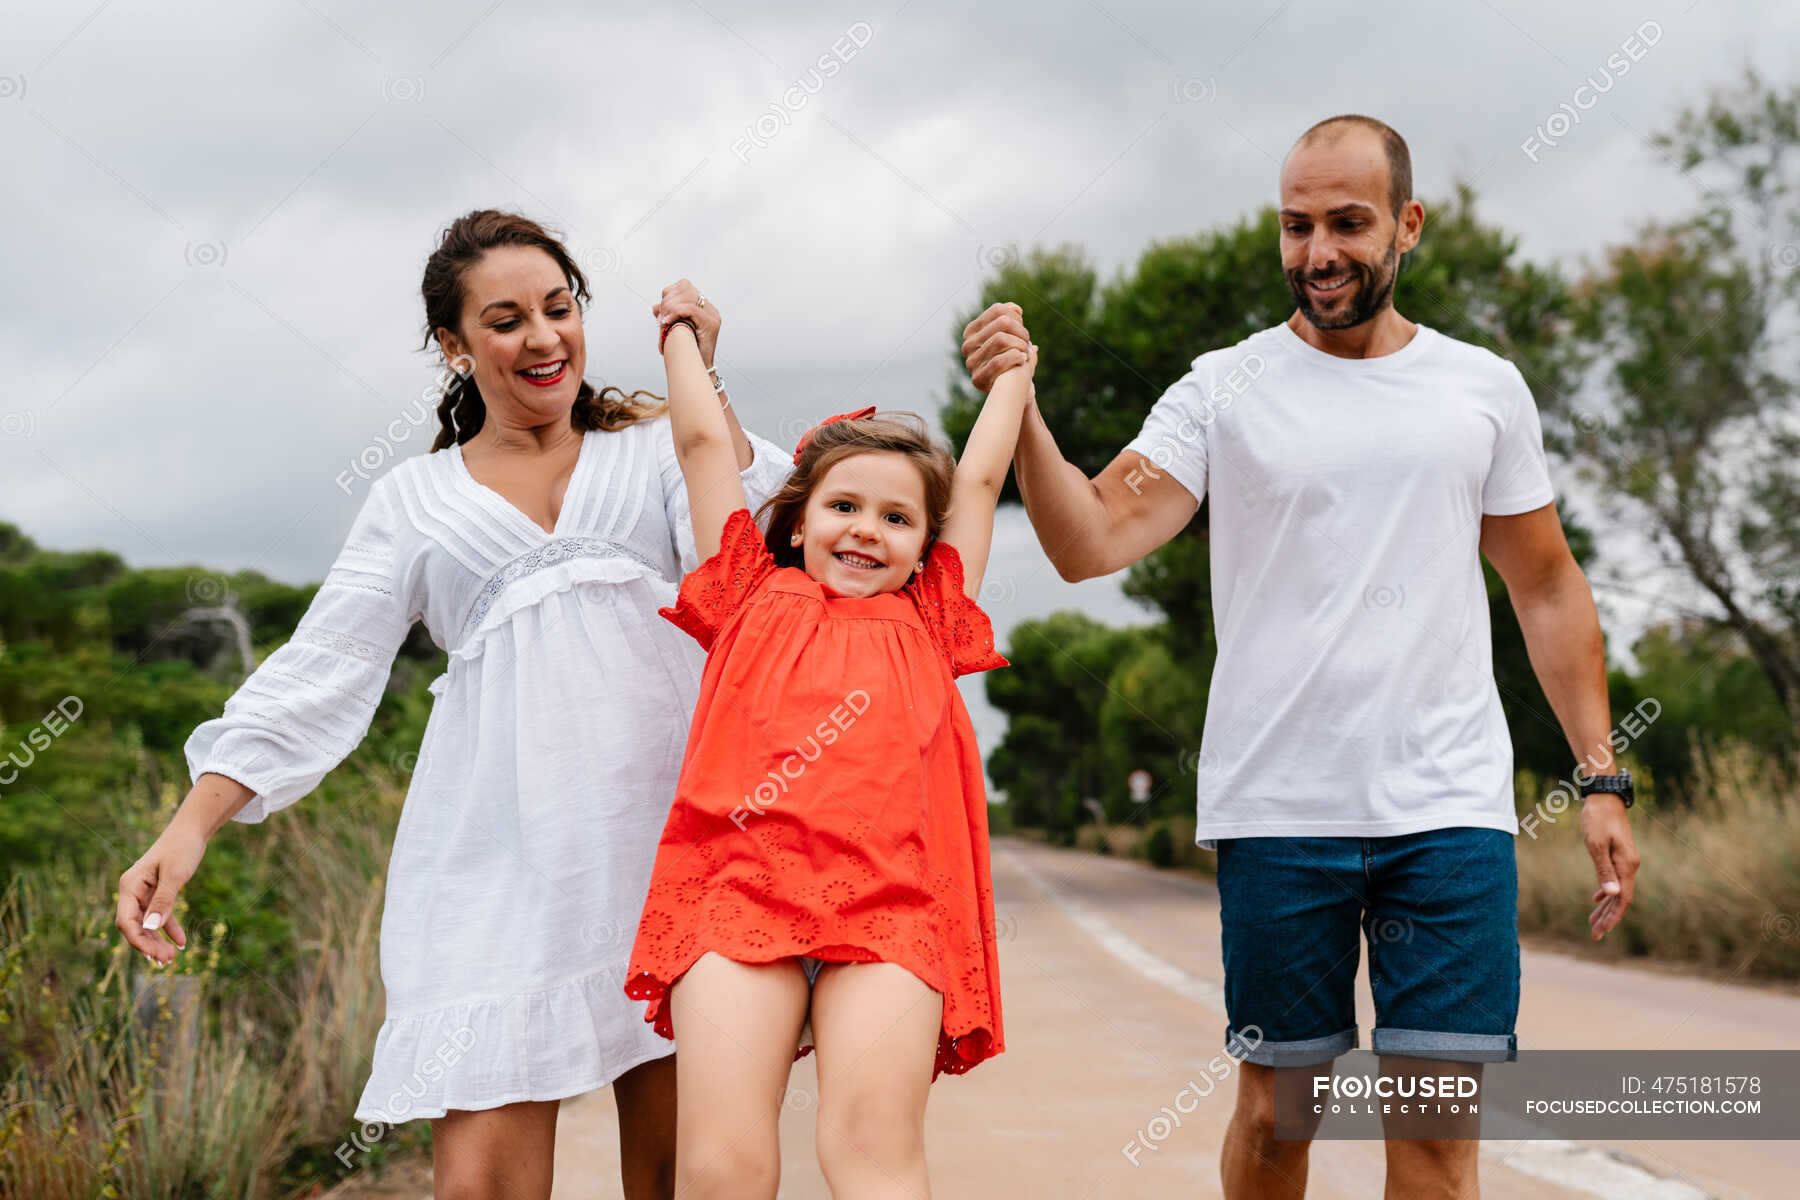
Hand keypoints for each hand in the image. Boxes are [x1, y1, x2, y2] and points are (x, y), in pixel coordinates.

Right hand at [116, 823, 206, 963]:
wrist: (192, 830)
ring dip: (157, 941)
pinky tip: (181, 943)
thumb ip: (163, 901)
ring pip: (147, 924)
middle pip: (135, 925)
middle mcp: (133, 891)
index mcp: (130, 885)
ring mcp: (144, 893)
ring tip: (172, 958)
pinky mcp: (157, 893)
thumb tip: (150, 928)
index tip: (153, 956)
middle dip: (148, 945)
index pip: (126, 920)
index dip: (137, 940)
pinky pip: (160, 916)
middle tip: (167, 961)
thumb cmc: (182, 848)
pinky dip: (169, 929)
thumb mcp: (175, 875)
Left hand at [652, 279, 719, 366]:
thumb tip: (655, 307)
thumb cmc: (686, 353)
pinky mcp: (710, 323)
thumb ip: (667, 316)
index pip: (684, 286)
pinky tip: (667, 323)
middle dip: (668, 300)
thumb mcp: (673, 330)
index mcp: (703, 308)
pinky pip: (689, 309)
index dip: (669, 294)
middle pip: (685, 286)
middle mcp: (710, 309)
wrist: (697, 371)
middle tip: (661, 317)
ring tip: (664, 322)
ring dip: (670, 307)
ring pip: (687, 296)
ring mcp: (712, 316)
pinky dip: (674, 313)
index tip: (661, 310)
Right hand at [961, 302, 1032, 393]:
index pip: (998, 310)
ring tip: (1026, 352)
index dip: (1016, 317)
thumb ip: (1013, 320)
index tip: (1022, 329)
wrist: (1012, 392)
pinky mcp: (978, 379)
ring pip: (1001, 339)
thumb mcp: (1012, 337)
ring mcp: (971, 362)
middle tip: (1026, 342)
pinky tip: (1023, 360)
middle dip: (1021, 331)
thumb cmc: (1013, 361)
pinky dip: (1016, 357)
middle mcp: (968, 345)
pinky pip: (999, 361)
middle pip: (1002, 323)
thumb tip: (1016, 309)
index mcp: (972, 331)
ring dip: (1020, 344)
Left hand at [1580, 795, 1639, 938]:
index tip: (1603, 931)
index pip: (1622, 899)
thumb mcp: (1596, 845)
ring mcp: (1625, 861)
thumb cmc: (1597, 820)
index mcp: (1626, 865)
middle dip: (1607, 917)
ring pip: (1616, 890)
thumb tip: (1610, 894)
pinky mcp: (1618, 855)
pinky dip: (1605, 892)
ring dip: (1605, 907)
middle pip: (1620, 899)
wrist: (1605, 799)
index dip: (1613, 916)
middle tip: (1595, 935)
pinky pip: (1614, 879)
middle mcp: (1629, 866)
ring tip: (1593, 923)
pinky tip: (1596, 899)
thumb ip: (1603, 870)